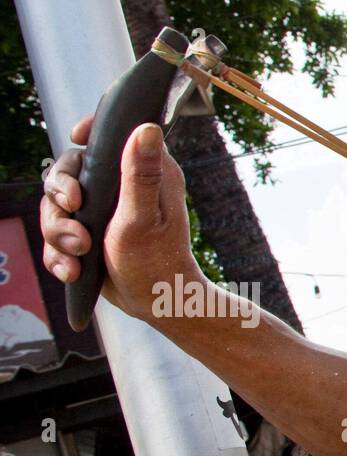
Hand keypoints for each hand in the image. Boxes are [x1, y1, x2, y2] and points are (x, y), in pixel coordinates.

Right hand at [40, 114, 203, 319]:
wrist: (156, 303)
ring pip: (56, 205)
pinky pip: (55, 233)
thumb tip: (148, 128)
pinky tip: (71, 271)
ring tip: (78, 255)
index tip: (76, 138)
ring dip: (59, 233)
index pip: (110, 135)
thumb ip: (140, 175)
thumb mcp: (144, 217)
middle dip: (61, 196)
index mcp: (145, 172)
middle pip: (68, 171)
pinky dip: (58, 254)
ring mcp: (102, 208)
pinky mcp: (88, 230)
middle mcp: (121, 185)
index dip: (88, 132)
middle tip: (74, 213)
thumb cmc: (158, 263)